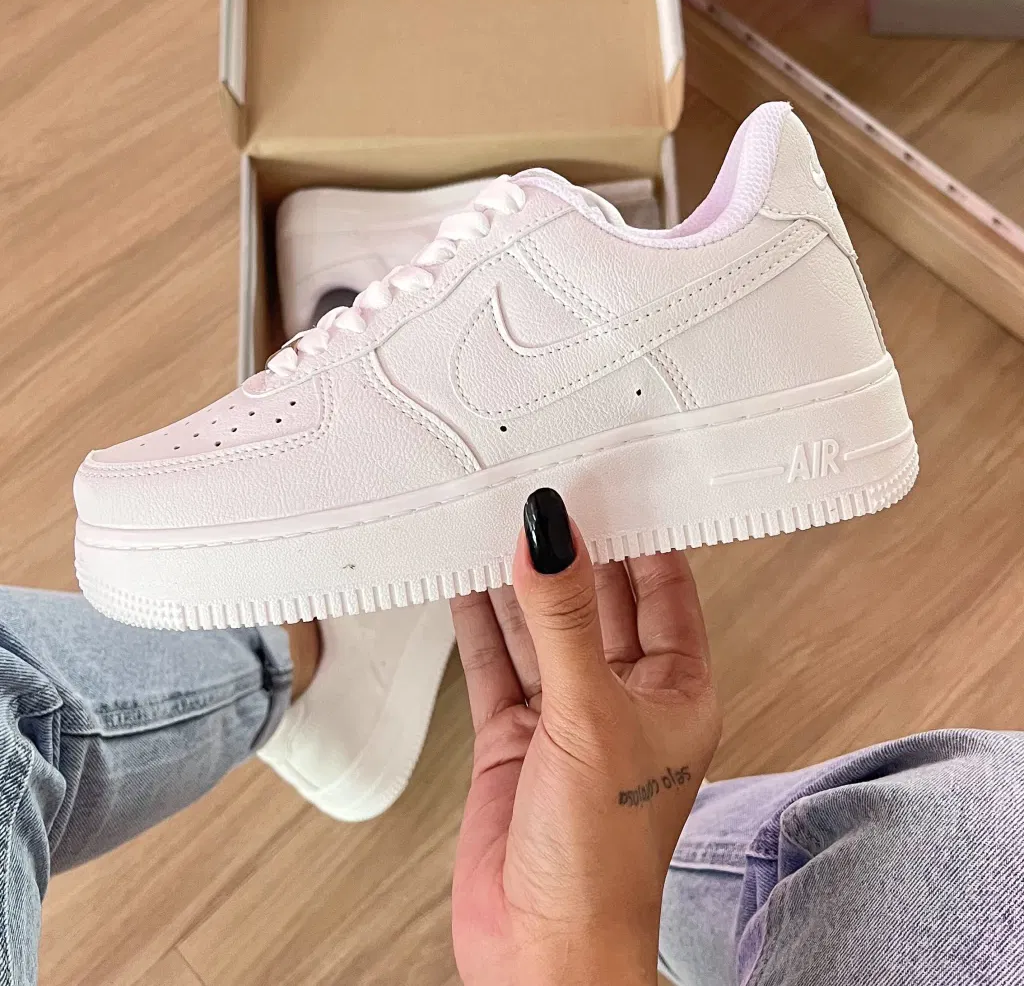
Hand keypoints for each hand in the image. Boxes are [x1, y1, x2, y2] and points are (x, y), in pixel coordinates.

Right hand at [450, 488, 720, 985]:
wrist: (542, 955)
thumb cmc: (604, 863)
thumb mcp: (590, 717)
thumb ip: (562, 618)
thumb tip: (549, 530)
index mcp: (678, 691)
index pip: (664, 586)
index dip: (641, 528)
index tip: (613, 470)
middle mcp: (624, 698)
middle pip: (596, 598)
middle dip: (572, 545)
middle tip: (541, 477)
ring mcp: (566, 717)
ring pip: (541, 625)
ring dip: (519, 577)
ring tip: (493, 512)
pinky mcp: (514, 739)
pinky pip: (495, 661)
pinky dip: (478, 619)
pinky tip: (463, 576)